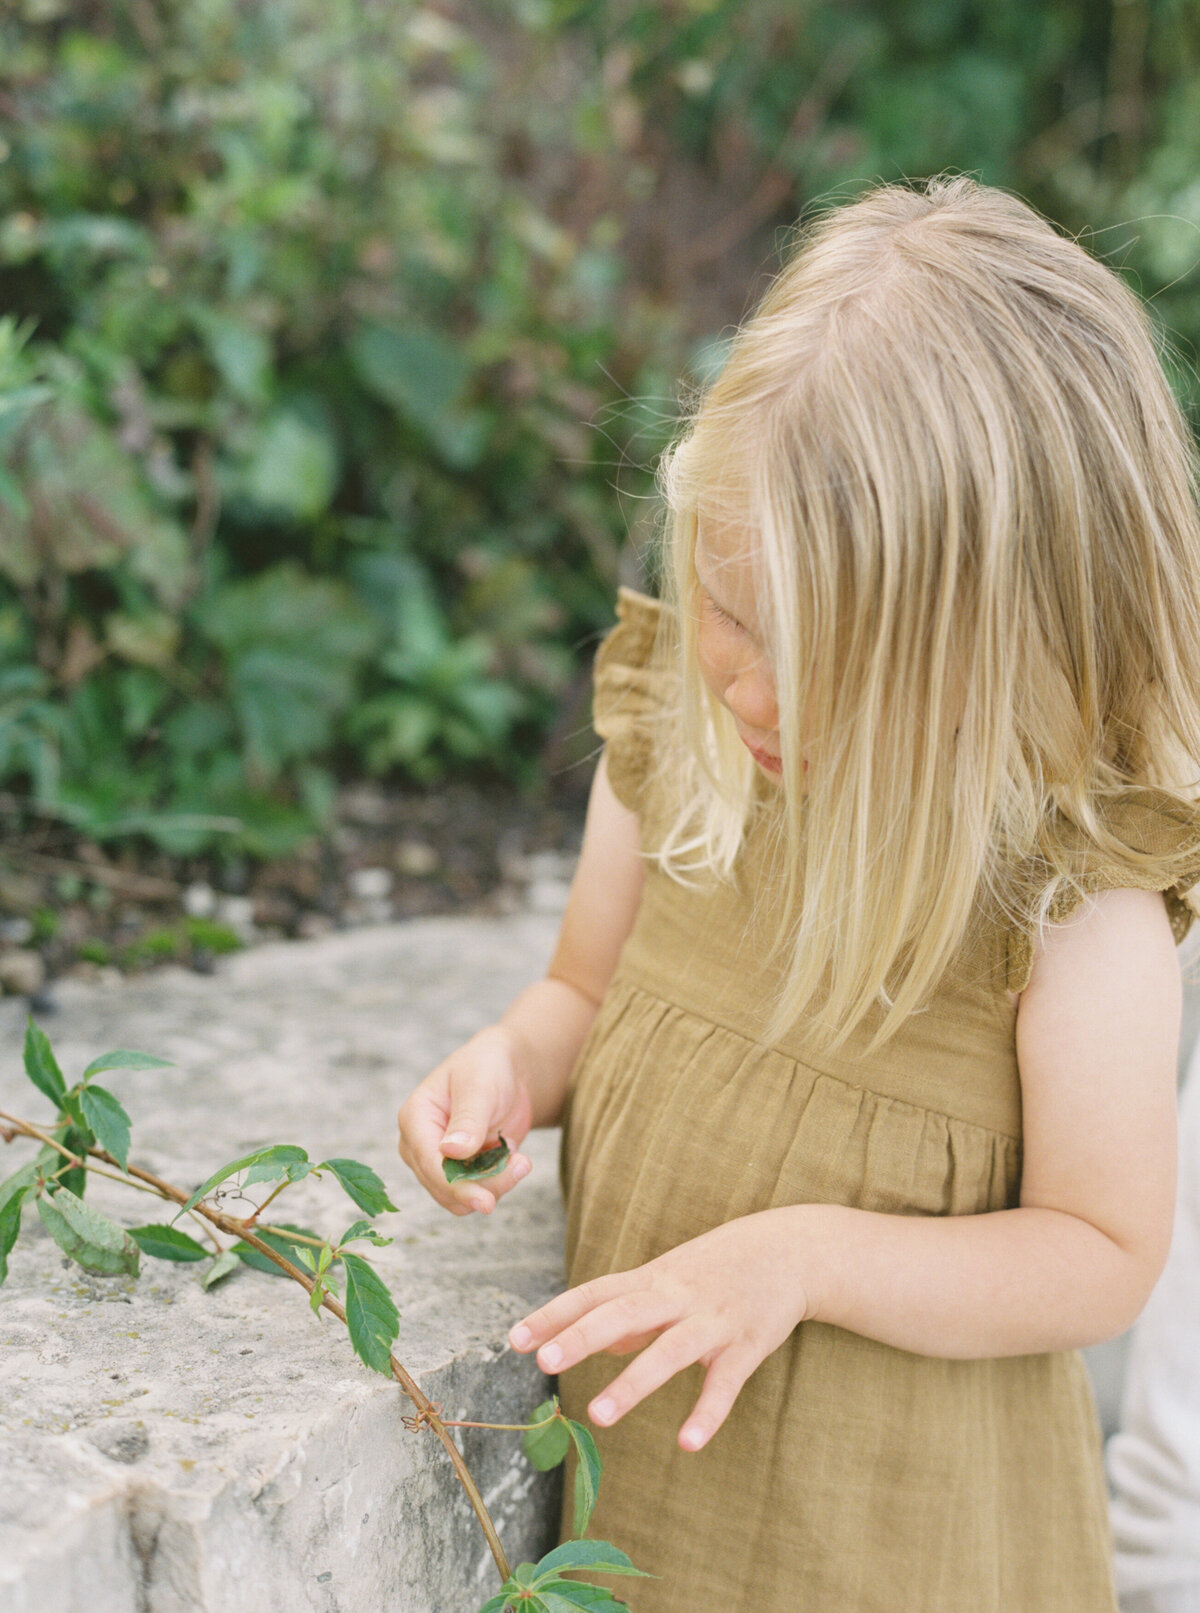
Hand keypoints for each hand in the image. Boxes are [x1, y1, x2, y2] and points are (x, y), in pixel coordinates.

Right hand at [397, 1025, 533, 1214]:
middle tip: (523, 1165)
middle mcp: (419, 1145)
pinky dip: (498, 1183)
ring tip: (522, 1160)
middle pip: (443, 1187)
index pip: (429, 1163)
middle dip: (484, 1185)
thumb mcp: (479, 1086)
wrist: (507, 1072)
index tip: (486, 1201)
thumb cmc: (488, 1068)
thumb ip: (467, 1119)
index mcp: (415, 1118)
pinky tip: (515, 1159)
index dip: (456, 1186)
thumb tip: (450, 1151)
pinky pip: (476, 1192)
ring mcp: (437, 1161)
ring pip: (460, 1197)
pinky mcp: (460, 1171)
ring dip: (494, 1186)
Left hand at [507, 1208, 813, 1450]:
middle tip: (545, 1360)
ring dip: (635, 1381)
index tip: (514, 1339)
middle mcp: (676, 1295)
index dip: (554, 1314)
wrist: (790, 1248)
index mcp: (651, 1279)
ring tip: (599, 1415)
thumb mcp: (669, 1277)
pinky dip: (708, 1412)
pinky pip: (725, 1382)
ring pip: (670, 1350)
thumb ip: (629, 1309)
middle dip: (583, 1335)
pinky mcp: (746, 1345)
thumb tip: (590, 1341)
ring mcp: (712, 1320)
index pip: (593, 1293)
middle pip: (624, 1313)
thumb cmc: (718, 1266)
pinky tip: (687, 1443)